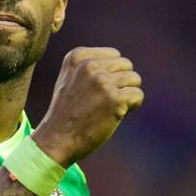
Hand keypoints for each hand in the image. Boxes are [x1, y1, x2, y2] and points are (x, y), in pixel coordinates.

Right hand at [31, 47, 143, 166]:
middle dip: (122, 83)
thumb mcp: (69, 78)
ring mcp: (102, 82)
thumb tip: (120, 61)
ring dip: (127, 95)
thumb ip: (90, 65)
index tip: (95, 90)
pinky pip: (138, 96)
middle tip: (104, 101)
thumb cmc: (67, 112)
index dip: (111, 74)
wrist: (57, 140)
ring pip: (135, 79)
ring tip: (108, 107)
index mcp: (77, 57)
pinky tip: (115, 115)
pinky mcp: (114, 99)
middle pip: (126, 65)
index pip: (114, 55)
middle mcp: (89, 66)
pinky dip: (132, 106)